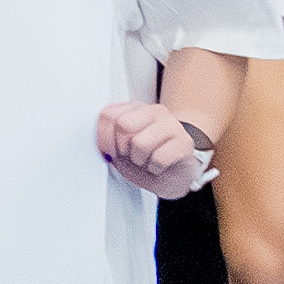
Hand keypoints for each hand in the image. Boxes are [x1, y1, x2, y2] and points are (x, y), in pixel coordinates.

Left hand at [96, 102, 215, 192]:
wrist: (174, 174)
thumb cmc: (145, 159)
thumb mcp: (120, 147)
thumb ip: (108, 136)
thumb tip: (98, 139)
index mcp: (134, 109)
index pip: (108, 114)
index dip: (104, 138)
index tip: (109, 151)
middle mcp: (154, 111)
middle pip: (123, 125)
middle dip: (121, 148)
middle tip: (129, 156)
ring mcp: (172, 125)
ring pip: (140, 142)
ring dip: (138, 160)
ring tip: (144, 161)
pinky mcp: (184, 142)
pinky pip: (159, 158)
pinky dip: (154, 168)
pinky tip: (158, 167)